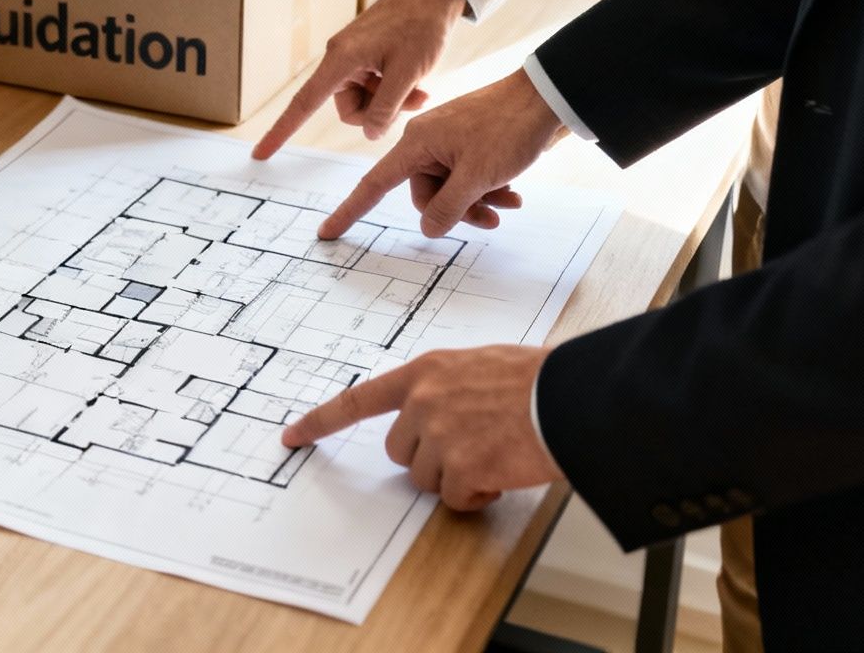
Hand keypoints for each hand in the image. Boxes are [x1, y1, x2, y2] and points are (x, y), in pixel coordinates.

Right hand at [253, 0, 468, 158]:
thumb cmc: (420, 26)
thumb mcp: (407, 73)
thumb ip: (385, 108)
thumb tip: (370, 133)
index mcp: (341, 60)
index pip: (303, 103)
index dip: (281, 131)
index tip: (261, 152)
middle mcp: (340, 58)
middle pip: (348, 108)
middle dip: (380, 112)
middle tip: (413, 99)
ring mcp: (353, 57)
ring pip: (364, 100)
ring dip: (390, 101)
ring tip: (418, 88)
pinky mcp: (365, 56)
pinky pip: (371, 86)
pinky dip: (392, 89)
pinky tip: (416, 81)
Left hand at [281, 345, 562, 510]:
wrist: (571, 398)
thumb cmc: (537, 380)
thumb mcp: (479, 365)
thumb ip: (446, 388)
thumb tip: (433, 415)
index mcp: (425, 372)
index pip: (358, 400)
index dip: (322, 421)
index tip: (292, 436)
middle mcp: (423, 402)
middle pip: (400, 452)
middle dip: (430, 458)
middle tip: (471, 448)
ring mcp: (439, 436)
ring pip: (426, 478)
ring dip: (456, 477)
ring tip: (494, 456)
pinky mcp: (461, 468)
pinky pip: (454, 498)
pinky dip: (477, 496)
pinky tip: (502, 474)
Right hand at [318, 68, 568, 239]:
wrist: (545, 98)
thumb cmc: (508, 129)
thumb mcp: (477, 176)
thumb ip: (448, 207)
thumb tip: (429, 228)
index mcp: (417, 143)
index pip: (374, 183)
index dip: (350, 210)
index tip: (327, 232)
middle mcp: (426, 141)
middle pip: (424, 194)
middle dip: (454, 211)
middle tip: (489, 219)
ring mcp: (449, 142)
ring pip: (449, 188)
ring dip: (476, 202)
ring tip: (508, 205)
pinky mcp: (470, 143)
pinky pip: (466, 176)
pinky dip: (485, 189)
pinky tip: (512, 195)